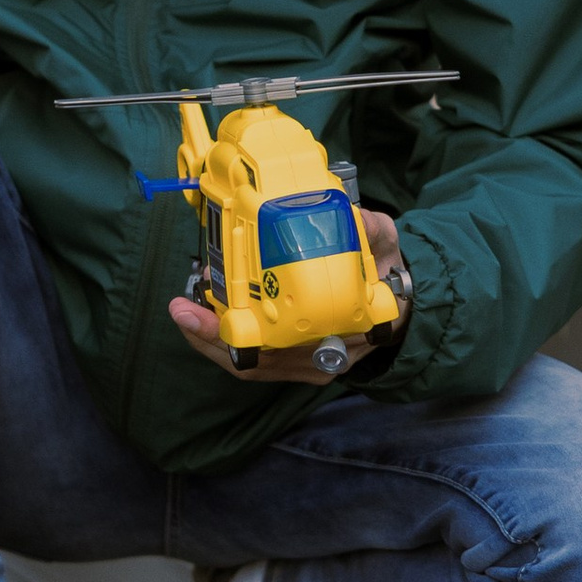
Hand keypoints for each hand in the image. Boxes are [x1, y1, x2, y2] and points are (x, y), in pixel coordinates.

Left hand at [169, 207, 405, 385]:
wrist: (399, 304)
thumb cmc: (385, 275)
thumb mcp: (384, 244)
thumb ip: (368, 229)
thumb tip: (349, 217)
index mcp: (343, 335)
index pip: (287, 345)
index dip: (245, 331)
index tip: (213, 310)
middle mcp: (320, 357)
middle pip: (257, 361)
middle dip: (213, 335)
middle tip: (182, 308)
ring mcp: (304, 363)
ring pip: (249, 363)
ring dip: (211, 338)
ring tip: (184, 308)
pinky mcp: (291, 360)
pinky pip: (251, 358)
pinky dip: (223, 338)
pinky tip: (204, 312)